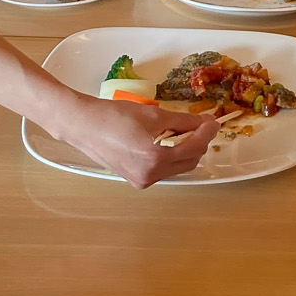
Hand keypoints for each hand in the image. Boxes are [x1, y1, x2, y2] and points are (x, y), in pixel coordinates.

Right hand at [58, 95, 217, 187]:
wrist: (83, 125)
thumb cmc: (113, 116)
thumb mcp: (153, 115)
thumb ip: (181, 121)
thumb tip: (202, 121)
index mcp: (155, 158)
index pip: (193, 147)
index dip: (206, 132)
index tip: (212, 121)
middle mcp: (150, 175)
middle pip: (188, 161)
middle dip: (197, 143)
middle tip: (199, 125)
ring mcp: (142, 180)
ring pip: (176, 167)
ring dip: (184, 150)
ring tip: (181, 131)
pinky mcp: (135, 180)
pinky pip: (162, 170)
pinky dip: (169, 156)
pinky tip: (165, 142)